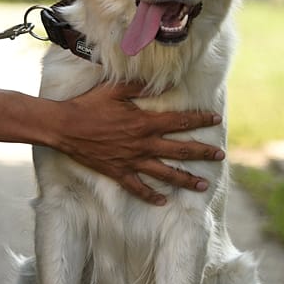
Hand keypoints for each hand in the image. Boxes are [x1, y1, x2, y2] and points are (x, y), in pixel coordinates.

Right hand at [53, 80, 222, 204]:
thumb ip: (140, 87)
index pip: (179, 122)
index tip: (216, 120)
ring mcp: (131, 161)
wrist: (64, 127)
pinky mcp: (118, 172)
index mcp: (144, 123)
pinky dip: (151, 196)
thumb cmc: (88, 105)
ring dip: (186, 180)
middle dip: (202, 153)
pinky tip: (163, 202)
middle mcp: (142, 144)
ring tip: (203, 186)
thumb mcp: (114, 90)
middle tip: (220, 156)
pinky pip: (138, 188)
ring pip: (165, 173)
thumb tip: (164, 81)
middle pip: (180, 151)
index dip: (199, 120)